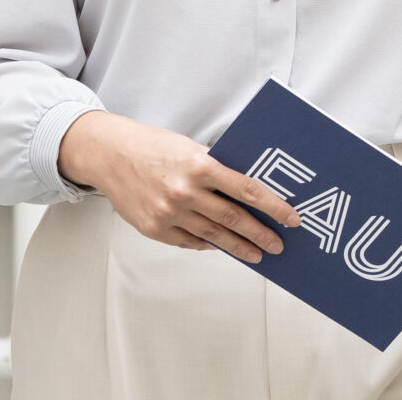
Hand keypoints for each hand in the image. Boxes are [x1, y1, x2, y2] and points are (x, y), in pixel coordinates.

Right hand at [56, 109, 301, 261]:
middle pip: (233, 218)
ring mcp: (168, 213)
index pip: (247, 189)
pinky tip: (221, 246)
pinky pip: (189, 241)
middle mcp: (184, 191)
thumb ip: (216, 168)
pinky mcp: (154, 228)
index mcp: (199, 165)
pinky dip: (207, 244)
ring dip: (238, 247)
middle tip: (278, 245)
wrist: (110, 155)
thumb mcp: (190, 148)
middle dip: (260, 234)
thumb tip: (249, 190)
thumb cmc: (155, 147)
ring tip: (256, 254)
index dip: (273, 206)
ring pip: (213, 236)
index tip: (291, 218)